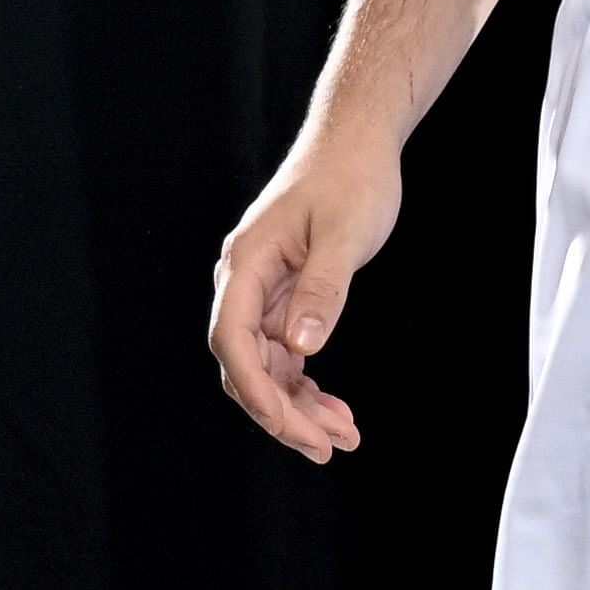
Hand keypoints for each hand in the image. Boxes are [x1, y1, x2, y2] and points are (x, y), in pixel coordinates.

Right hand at [207, 131, 403, 461]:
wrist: (356, 141)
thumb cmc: (349, 176)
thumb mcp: (344, 234)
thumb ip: (324, 291)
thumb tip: (302, 347)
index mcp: (247, 264)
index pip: (234, 342)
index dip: (258, 392)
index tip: (294, 428)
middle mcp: (246, 281)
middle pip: (246, 365)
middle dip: (283, 412)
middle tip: (328, 448)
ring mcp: (263, 292)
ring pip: (267, 367)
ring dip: (299, 406)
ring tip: (342, 435)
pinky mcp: (285, 297)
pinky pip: (285, 354)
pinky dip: (307, 384)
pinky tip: (333, 409)